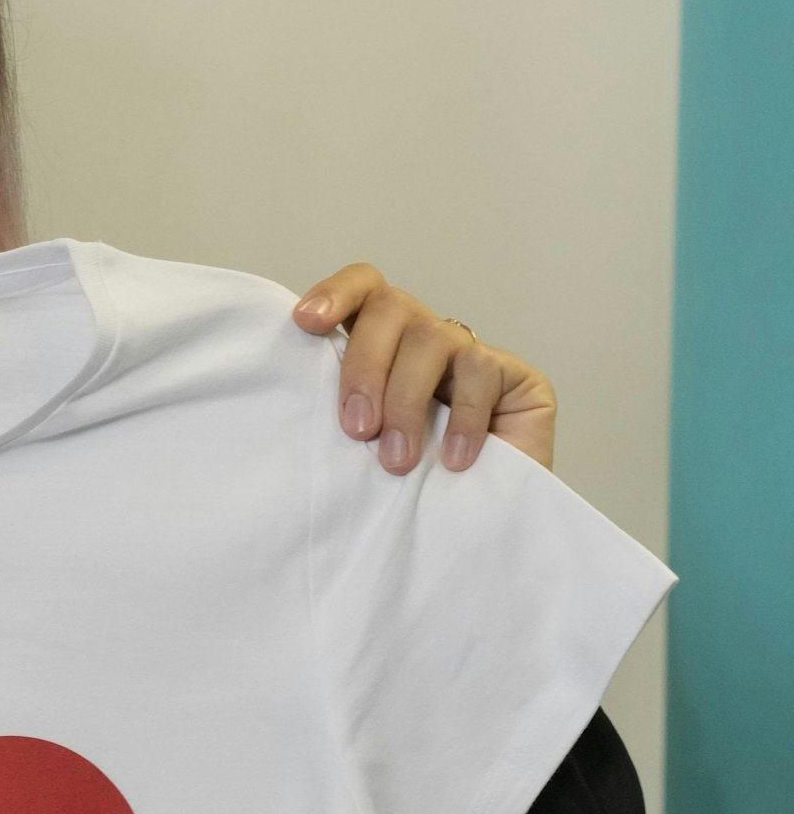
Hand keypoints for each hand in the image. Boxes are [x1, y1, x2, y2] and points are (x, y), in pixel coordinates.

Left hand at [292, 264, 556, 475]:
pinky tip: (452, 460)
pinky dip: (462, 419)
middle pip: (390, 308)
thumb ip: (344, 409)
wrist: (479, 525)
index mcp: (382, 341)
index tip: (305, 323)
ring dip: (406, 401)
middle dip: (364, 367)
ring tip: (397, 461)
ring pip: (431, 338)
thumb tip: (296, 403)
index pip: (363, 288)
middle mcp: (425, 336)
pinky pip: (481, 371)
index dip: (335, 294)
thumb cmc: (411, 483)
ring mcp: (472, 352)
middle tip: (356, 430)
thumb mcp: (367, 442)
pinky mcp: (517, 376)